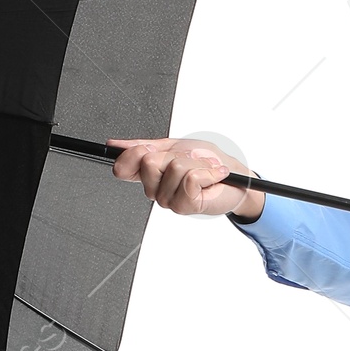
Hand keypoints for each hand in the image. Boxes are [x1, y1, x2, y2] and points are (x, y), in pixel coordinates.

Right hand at [107, 138, 262, 219]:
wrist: (234, 176)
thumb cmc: (207, 161)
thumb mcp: (174, 146)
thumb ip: (144, 145)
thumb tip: (115, 144)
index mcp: (149, 174)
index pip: (122, 167)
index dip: (131, 154)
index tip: (148, 147)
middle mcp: (155, 190)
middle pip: (149, 162)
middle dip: (175, 154)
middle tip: (190, 159)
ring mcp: (169, 200)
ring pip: (173, 168)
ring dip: (195, 163)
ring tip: (204, 168)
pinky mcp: (185, 206)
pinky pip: (189, 179)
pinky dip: (206, 172)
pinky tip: (212, 176)